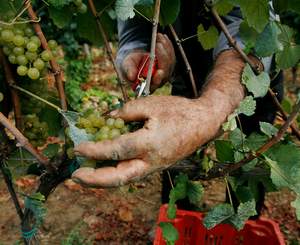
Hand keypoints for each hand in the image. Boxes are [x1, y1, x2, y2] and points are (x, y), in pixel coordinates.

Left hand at [72, 96, 221, 187]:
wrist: (202, 124)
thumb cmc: (178, 111)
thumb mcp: (152, 104)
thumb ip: (126, 111)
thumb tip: (106, 118)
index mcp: (150, 143)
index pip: (116, 150)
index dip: (94, 150)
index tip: (77, 147)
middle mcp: (151, 161)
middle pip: (119, 178)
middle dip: (95, 180)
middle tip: (75, 176)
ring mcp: (154, 167)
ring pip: (125, 179)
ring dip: (103, 180)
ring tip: (85, 175)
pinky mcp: (155, 166)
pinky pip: (132, 173)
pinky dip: (115, 173)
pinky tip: (105, 167)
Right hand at [120, 33, 175, 90]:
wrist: (135, 56)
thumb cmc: (130, 64)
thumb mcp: (126, 65)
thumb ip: (129, 70)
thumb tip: (131, 76)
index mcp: (146, 85)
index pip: (154, 85)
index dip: (157, 79)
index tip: (159, 72)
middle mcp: (158, 81)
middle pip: (165, 72)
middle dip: (162, 58)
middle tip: (157, 45)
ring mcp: (165, 73)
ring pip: (170, 62)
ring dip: (165, 48)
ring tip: (158, 37)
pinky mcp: (169, 64)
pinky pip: (172, 54)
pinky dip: (167, 45)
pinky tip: (162, 38)